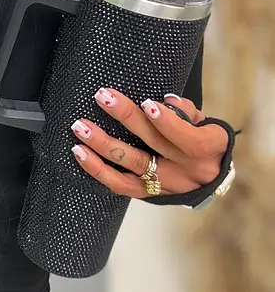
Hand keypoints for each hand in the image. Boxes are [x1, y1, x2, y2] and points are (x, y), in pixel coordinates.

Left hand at [70, 89, 228, 197]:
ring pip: (131, 167)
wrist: (211, 177)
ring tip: (81, 128)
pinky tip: (80, 154)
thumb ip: (186, 111)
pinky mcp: (150, 194)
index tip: (146, 103)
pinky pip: (121, 185)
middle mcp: (186, 170)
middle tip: (102, 97)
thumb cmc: (206, 140)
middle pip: (152, 145)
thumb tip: (165, 101)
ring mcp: (166, 184)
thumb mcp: (206, 123)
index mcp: (208, 148)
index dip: (166, 122)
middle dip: (126, 118)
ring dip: (102, 146)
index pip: (187, 138)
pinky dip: (98, 170)